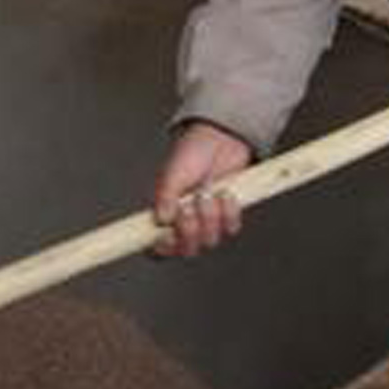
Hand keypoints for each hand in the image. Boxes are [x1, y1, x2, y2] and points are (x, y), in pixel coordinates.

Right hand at [150, 122, 253, 258]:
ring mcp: (207, 221)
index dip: (162, 248)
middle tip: (188, 209)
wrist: (221, 139)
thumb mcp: (173, 173)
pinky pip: (230, 229)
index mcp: (165, 213)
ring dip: (209, 218)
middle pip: (186, 249)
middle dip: (189, 231)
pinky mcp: (228, 216)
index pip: (158, 246)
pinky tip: (226, 193)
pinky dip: (229, 213)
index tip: (167, 236)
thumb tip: (162, 219)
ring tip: (207, 193)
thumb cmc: (192, 153)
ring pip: (209, 241)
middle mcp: (185, 222)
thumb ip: (165, 196)